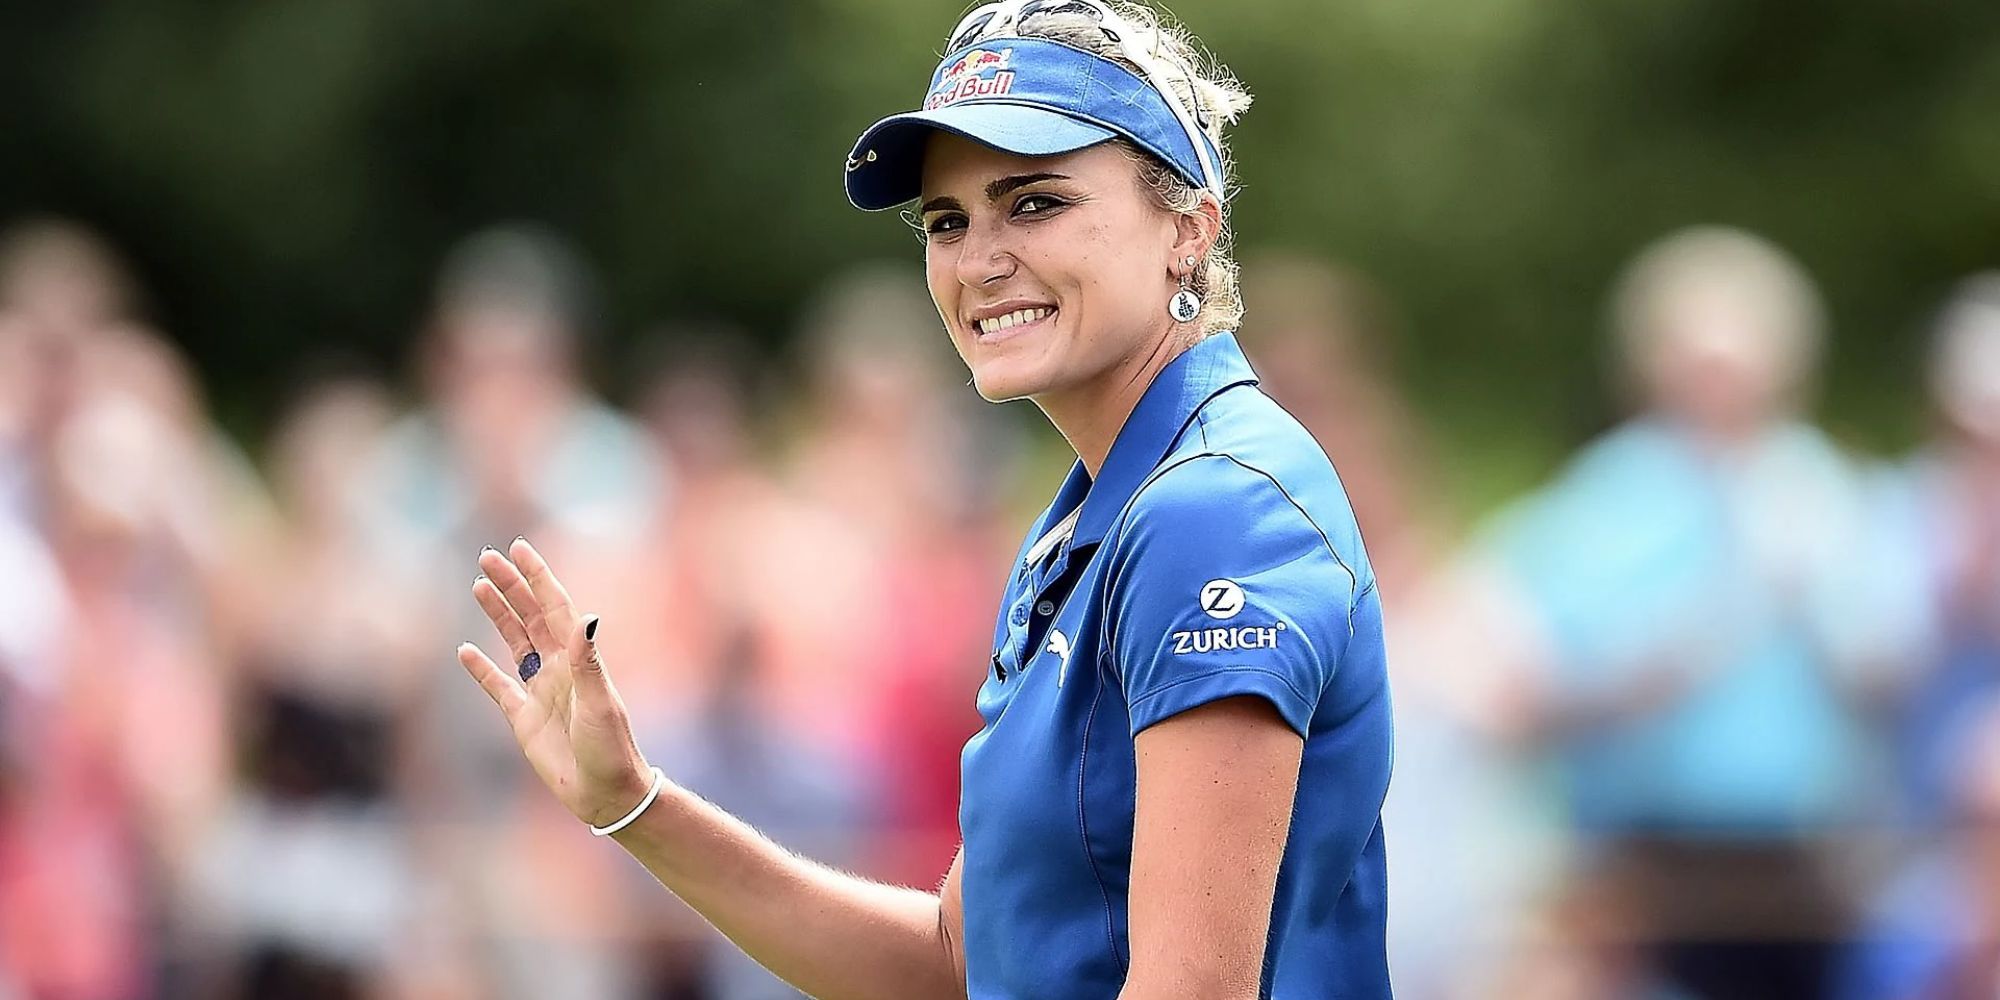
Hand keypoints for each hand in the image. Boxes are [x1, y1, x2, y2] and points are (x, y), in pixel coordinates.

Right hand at [459, 537, 653, 827]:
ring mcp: (540, 690)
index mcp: (578, 658)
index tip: (519, 548)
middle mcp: (559, 668)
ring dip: (497, 614)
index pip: (554, 606)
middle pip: (530, 616)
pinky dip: (481, 669)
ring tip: (478, 586)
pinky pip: (498, 686)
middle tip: (486, 556)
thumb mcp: (600, 701)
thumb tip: (586, 617)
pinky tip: (465, 652)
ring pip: (514, 642)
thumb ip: (588, 660)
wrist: (605, 792)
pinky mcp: (523, 718)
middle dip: (510, 585)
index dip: (537, 576)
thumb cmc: (610, 747)